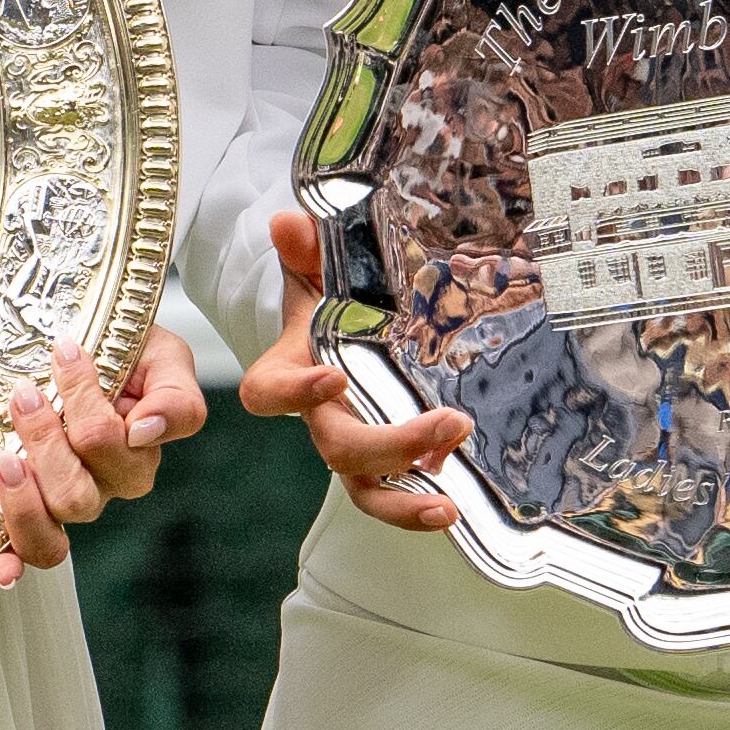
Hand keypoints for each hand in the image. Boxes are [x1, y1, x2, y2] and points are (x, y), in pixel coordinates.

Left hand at [0, 330, 207, 584]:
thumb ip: (175, 397)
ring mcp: (67, 500)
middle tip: (25, 395)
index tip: (66, 352)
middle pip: (78, 493)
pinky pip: (27, 550)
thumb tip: (145, 429)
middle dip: (46, 443)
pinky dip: (12, 562)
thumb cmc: (127, 351)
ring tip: (4, 456)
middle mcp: (106, 485)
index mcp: (139, 453)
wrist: (88, 345)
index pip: (115, 443)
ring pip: (52, 521)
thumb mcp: (166, 357)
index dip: (86, 402)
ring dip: (23, 495)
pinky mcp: (33, 508)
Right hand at [236, 212, 467, 534]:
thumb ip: (305, 245)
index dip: (296, 392)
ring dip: (403, 503)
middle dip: (388, 446)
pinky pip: (397, 493)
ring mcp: (353, 443)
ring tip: (446, 505)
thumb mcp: (316, 263)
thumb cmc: (328, 292)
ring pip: (365, 489)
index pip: (271, 391)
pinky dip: (422, 498)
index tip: (334, 377)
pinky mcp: (387, 463)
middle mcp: (318, 415)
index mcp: (290, 368)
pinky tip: (458, 489)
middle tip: (445, 425)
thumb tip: (289, 224)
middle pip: (336, 448)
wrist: (346, 319)